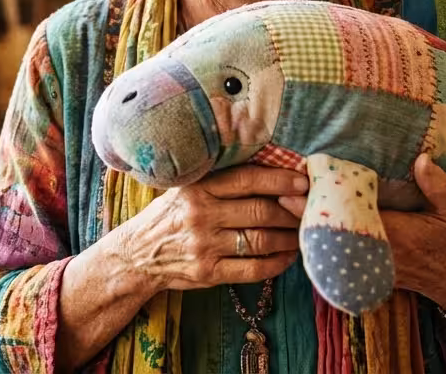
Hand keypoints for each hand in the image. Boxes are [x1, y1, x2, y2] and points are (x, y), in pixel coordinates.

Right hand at [110, 165, 306, 293]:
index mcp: (198, 188)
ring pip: (261, 240)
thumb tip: (272, 172)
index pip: (247, 179)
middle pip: (260, 211)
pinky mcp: (208, 273)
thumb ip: (221, 180)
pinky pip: (253, 269)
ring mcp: (204, 247)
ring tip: (302, 233)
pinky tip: (288, 256)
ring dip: (289, 237)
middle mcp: (201, 216)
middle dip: (291, 211)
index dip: (280, 179)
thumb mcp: (186, 188)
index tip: (302, 181)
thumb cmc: (169, 216)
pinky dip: (277, 263)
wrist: (137, 255)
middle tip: (309, 210)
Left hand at [280, 154, 445, 315]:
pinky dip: (321, 242)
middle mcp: (378, 251)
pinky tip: (302, 229)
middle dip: (307, 215)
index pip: (352, 218)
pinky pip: (339, 256)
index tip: (304, 186)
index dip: (326, 204)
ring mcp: (371, 263)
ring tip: (283, 208)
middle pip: (334, 234)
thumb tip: (422, 158)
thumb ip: (437, 186)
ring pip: (333, 247)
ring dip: (309, 229)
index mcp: (396, 234)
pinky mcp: (369, 270)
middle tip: (280, 195)